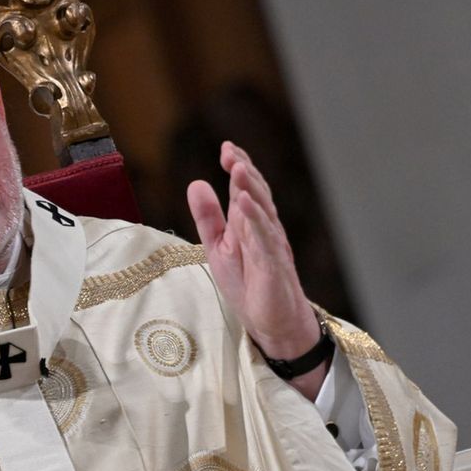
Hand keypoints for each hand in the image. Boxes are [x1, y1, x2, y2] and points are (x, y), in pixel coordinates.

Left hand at [187, 142, 324, 389]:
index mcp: (251, 223)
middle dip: (245, 172)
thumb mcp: (218, 246)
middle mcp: (264, 230)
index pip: (246, 188)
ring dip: (251, 189)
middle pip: (257, 194)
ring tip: (238, 169)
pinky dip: (256, 221)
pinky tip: (246, 204)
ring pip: (263, 212)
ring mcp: (271, 247)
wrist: (272, 322)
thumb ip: (208, 216)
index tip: (226, 148)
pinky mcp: (273, 266)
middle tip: (231, 153)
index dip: (238, 166)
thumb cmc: (248, 283)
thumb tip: (197, 182)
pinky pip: (265, 240)